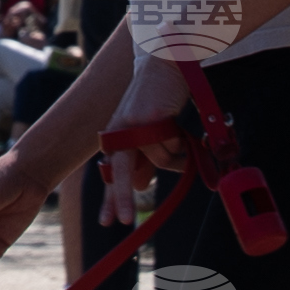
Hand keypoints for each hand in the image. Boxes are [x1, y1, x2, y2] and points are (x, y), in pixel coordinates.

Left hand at [102, 50, 196, 221]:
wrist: (164, 67)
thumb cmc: (157, 100)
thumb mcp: (148, 132)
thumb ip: (143, 158)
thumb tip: (139, 185)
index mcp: (116, 138)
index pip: (112, 174)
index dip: (110, 199)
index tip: (108, 222)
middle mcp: (119, 133)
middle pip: (120, 174)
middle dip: (121, 199)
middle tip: (124, 221)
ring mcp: (132, 127)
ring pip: (160, 161)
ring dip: (175, 155)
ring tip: (179, 136)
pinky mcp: (149, 121)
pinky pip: (171, 147)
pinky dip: (181, 144)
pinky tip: (180, 127)